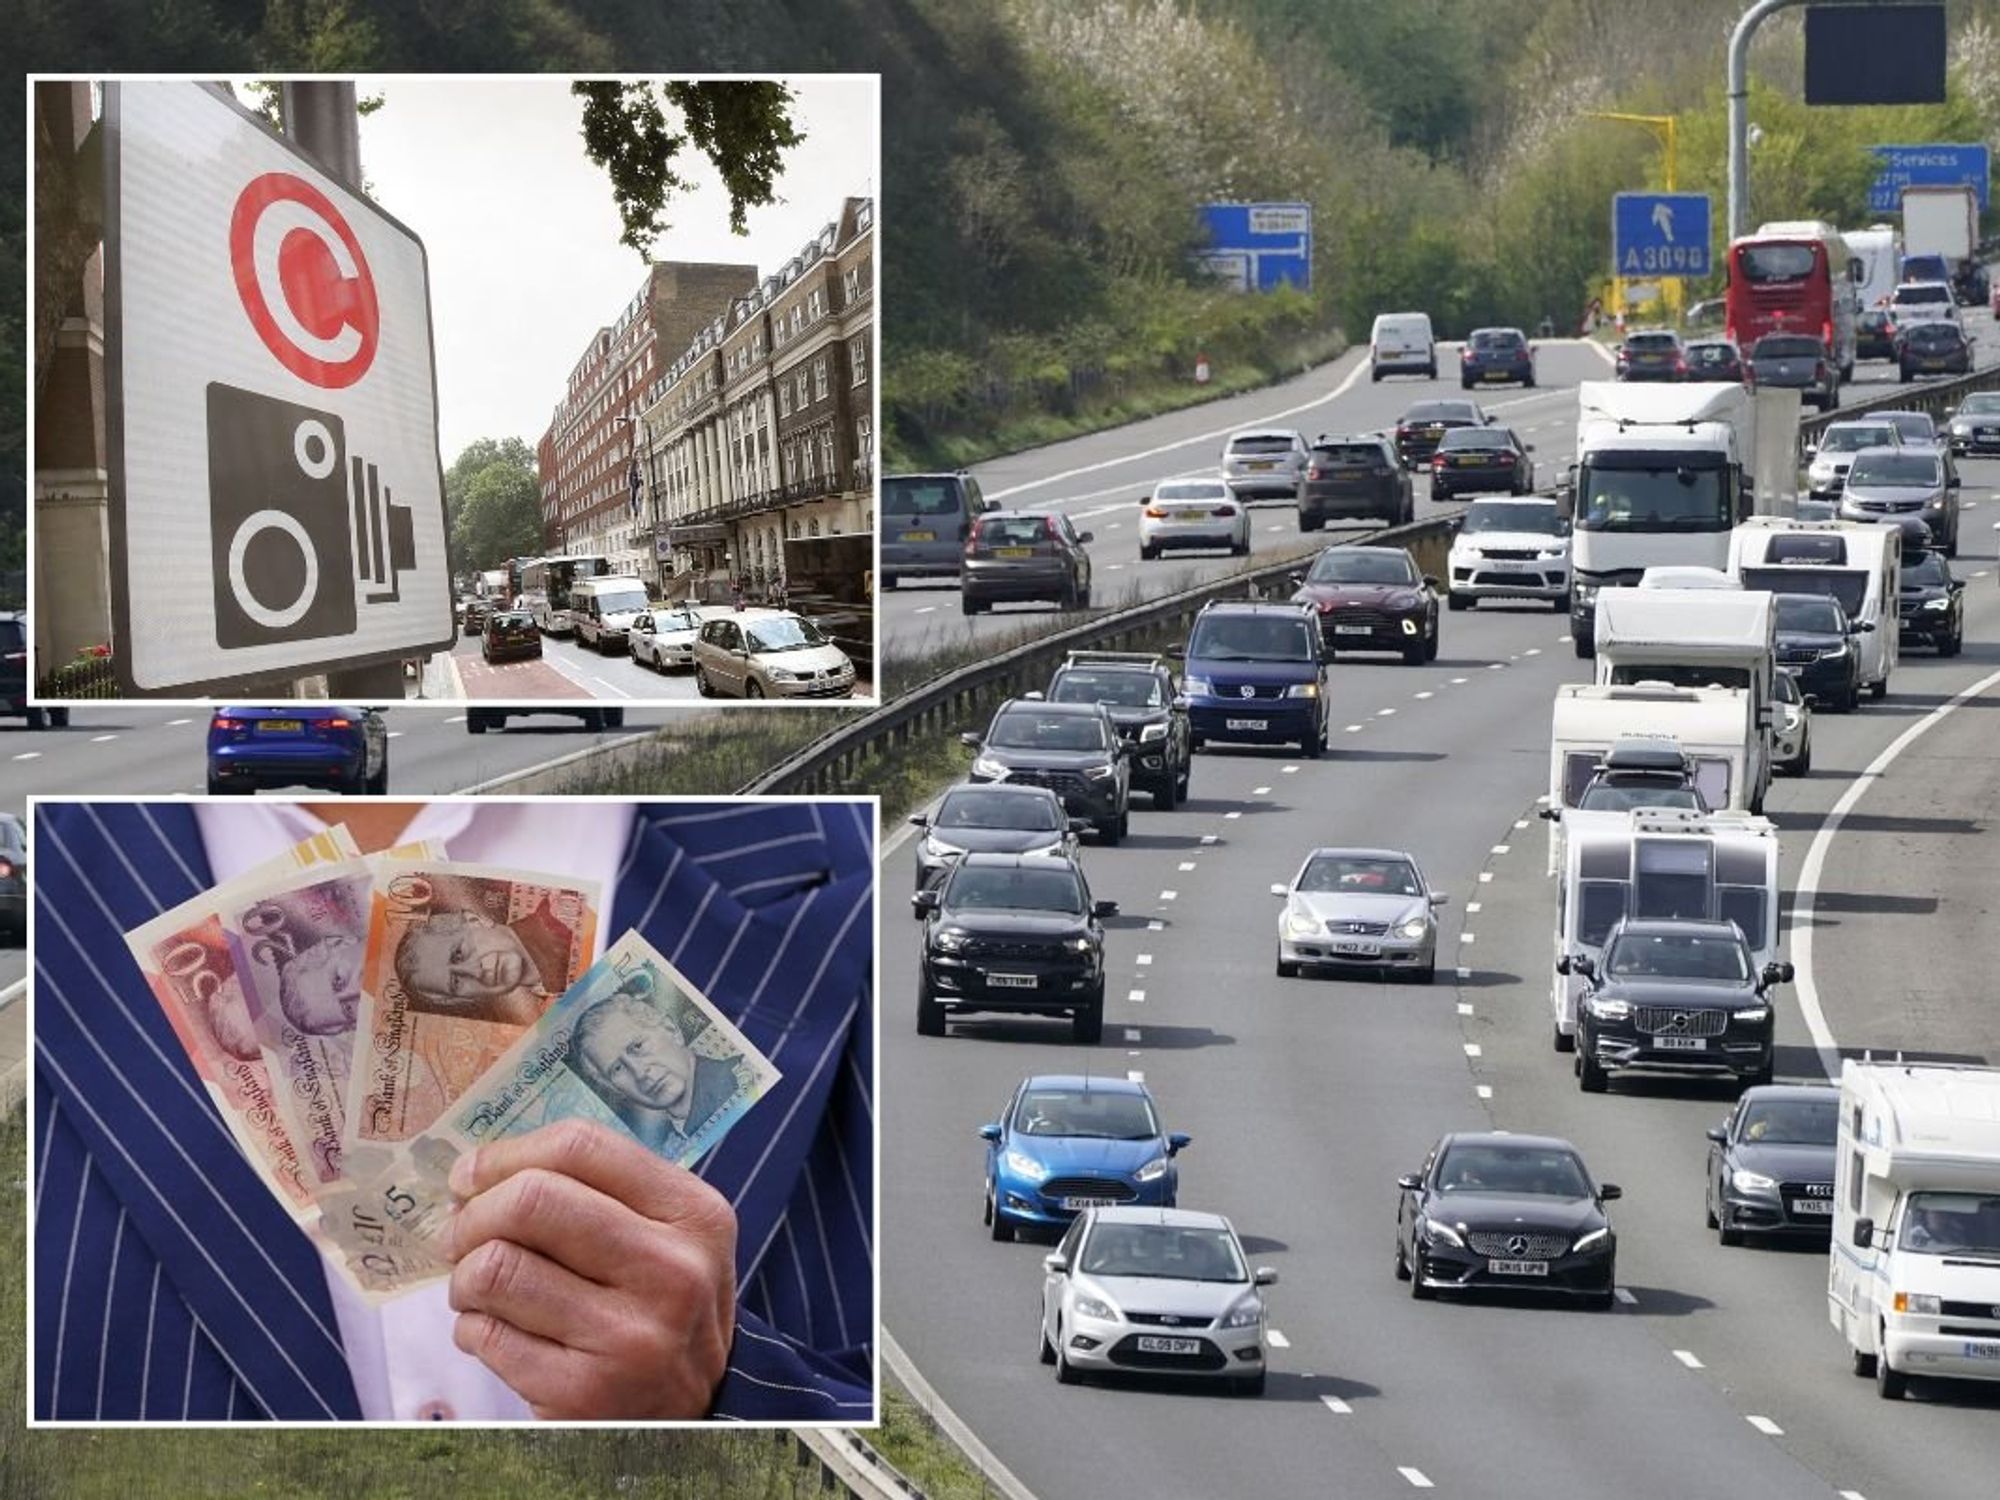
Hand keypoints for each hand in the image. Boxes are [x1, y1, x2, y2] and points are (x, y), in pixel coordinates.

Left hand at [442, 1118, 736, 1418]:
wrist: (688, 1417)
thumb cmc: (659, 1307)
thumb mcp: (666, 1237)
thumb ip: (598, 1192)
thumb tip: (481, 1173)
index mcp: (695, 1215)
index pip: (582, 1147)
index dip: (508, 1154)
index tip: (472, 1174)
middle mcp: (672, 1271)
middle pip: (532, 1200)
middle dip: (474, 1214)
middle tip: (459, 1233)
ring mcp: (629, 1335)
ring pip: (496, 1268)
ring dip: (465, 1276)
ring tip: (478, 1288)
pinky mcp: (583, 1392)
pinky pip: (486, 1333)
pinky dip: (472, 1327)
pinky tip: (495, 1331)